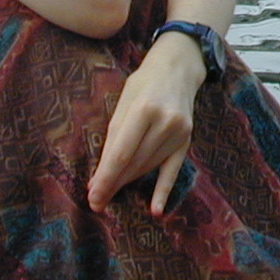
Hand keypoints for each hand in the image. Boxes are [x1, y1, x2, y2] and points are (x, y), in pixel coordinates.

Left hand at [86, 35, 204, 214]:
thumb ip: (115, 135)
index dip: (106, 178)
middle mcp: (165, 122)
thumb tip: (103, 171)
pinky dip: (163, 191)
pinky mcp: (187, 140)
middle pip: (135, 163)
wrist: (178, 69)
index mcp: (144, 109)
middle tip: (96, 201)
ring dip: (128, 182)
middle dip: (113, 183)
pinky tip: (155, 210)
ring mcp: (179, 132)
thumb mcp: (123, 101)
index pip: (121, 153)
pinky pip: (173, 170)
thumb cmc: (144, 84)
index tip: (93, 196)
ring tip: (111, 195)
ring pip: (149, 167)